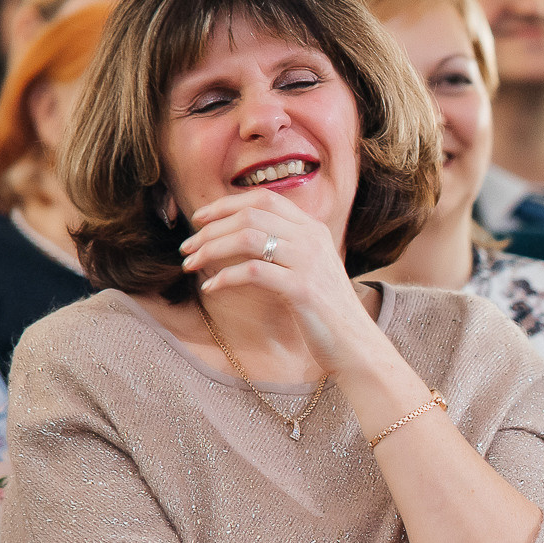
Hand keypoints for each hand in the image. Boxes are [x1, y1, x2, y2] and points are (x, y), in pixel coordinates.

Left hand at [179, 190, 381, 374]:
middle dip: (210, 228)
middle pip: (250, 215)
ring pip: (247, 238)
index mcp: (313, 229)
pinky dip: (224, 277)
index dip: (226, 204)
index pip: (264, 198)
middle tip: (187, 247)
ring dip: (210, 249)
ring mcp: (308, 262)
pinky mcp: (301, 288)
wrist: (356, 344)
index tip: (199, 219)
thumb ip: (286, 247)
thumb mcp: (310, 269)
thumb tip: (240, 236)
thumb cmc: (326, 311)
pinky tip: (211, 288)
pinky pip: (252, 272)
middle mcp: (312, 238)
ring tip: (191, 265)